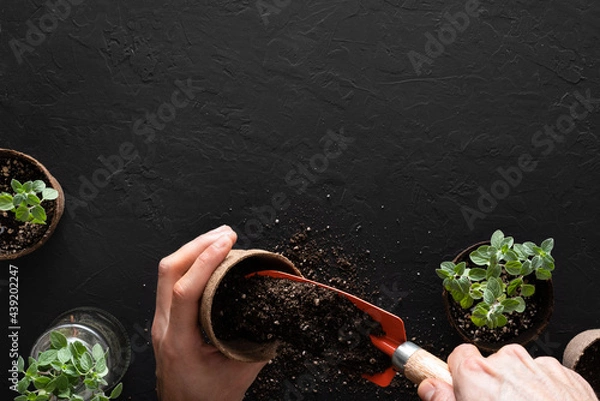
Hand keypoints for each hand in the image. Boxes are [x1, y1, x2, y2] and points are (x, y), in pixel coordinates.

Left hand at [152, 225, 266, 400]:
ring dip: (192, 249)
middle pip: (169, 271)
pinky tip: (207, 257)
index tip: (227, 243)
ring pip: (166, 272)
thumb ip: (259, 342)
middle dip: (198, 244)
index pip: (185, 291)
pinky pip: (170, 280)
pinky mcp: (165, 318)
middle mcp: (164, 327)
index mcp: (180, 342)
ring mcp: (161, 321)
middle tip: (226, 234)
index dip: (206, 260)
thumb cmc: (208, 398)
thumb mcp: (240, 372)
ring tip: (219, 237)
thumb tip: (277, 311)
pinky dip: (190, 262)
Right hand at [418, 344, 597, 400]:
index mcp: (477, 374)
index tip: (464, 390)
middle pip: (489, 364)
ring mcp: (538, 366)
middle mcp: (507, 362)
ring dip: (517, 387)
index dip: (460, 376)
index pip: (458, 356)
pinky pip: (544, 375)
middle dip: (490, 384)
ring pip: (518, 369)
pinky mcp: (564, 374)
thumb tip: (430, 387)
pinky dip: (542, 391)